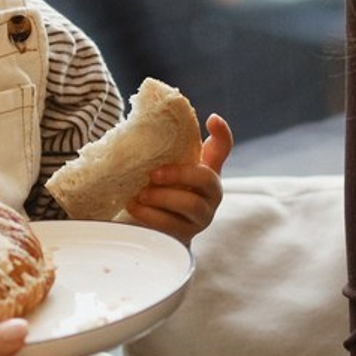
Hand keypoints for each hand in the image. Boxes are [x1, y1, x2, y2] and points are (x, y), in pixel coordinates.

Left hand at [123, 112, 231, 243]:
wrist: (153, 231)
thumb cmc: (161, 192)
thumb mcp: (163, 170)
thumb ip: (164, 150)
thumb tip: (151, 121)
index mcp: (207, 172)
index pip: (222, 149)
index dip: (221, 134)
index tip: (212, 118)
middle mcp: (210, 195)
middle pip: (206, 179)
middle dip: (179, 174)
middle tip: (152, 173)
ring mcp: (200, 217)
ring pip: (190, 205)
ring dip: (162, 197)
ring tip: (140, 193)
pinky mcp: (186, 236)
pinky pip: (172, 226)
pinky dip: (150, 215)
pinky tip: (134, 206)